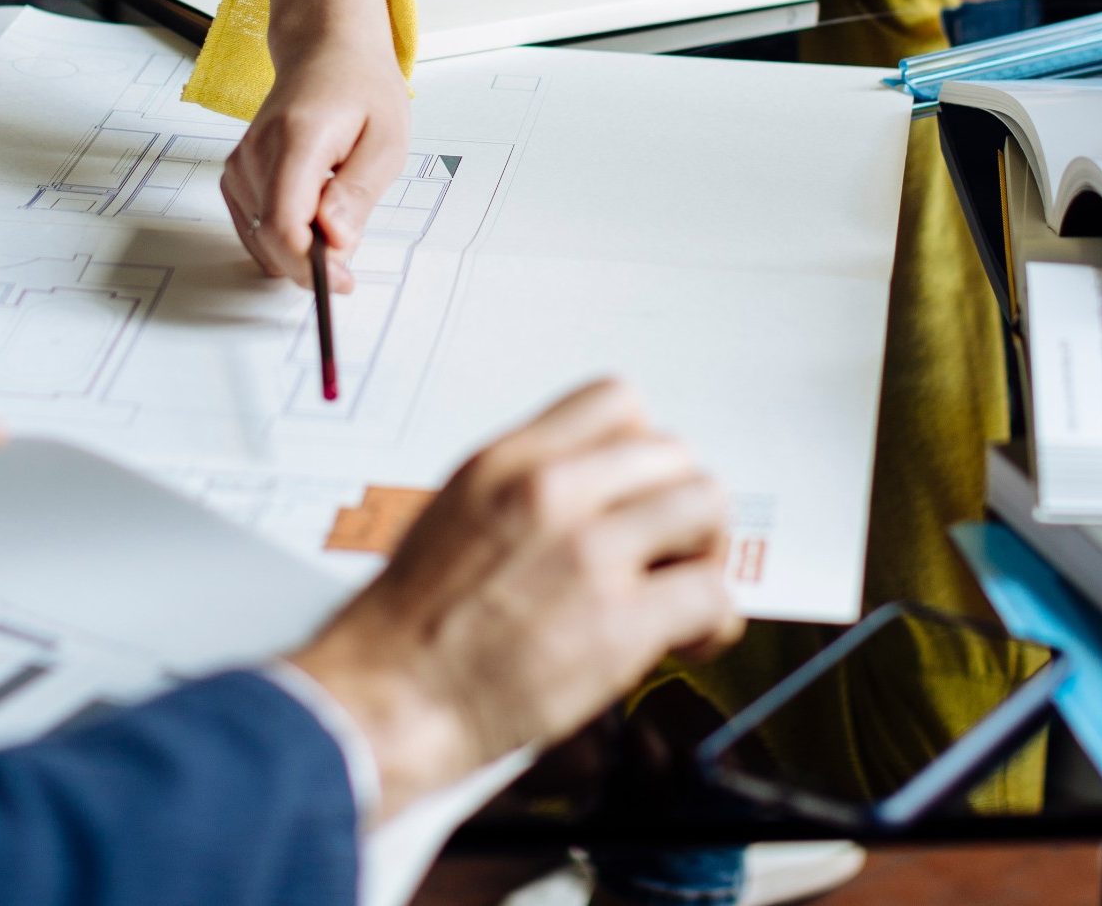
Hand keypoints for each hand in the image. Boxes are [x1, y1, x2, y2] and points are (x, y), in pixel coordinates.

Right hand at [220, 0, 407, 289]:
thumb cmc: (362, 90)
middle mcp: (257, 151)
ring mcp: (240, 163)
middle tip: (348, 264)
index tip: (342, 281)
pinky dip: (283, 238)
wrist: (327, 49)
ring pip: (261, 238)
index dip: (310, 265)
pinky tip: (311, 214)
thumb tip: (335, 241)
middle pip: (269, 237)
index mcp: (297, 138)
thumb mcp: (387, 139)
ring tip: (334, 210)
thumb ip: (358, 191)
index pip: (284, 220)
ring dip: (298, 247)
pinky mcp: (235, 174)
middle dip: (308, 264)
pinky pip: (254, 228)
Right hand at [288, 380, 739, 820]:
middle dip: (680, 504)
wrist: (386, 701)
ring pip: (706, 505)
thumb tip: (600, 491)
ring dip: (705, 552)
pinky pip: (712, 594)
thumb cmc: (409, 627)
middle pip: (674, 452)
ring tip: (681, 593)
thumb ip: (530, 488)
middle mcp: (551, 490)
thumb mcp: (458, 512)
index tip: (640, 491)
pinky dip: (715, 621)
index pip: (618, 400)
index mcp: (510, 461)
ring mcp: (588, 552)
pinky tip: (690, 641)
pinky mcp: (617, 623)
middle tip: (668, 552)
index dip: (644, 448)